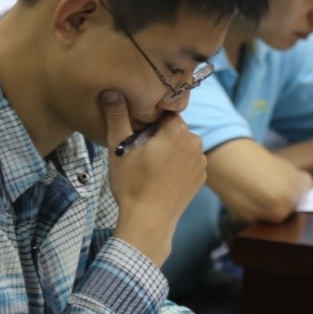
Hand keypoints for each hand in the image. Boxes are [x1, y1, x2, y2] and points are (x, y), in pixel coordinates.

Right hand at [103, 90, 205, 265]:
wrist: (148, 221)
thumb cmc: (132, 184)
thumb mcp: (118, 147)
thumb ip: (117, 116)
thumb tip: (111, 91)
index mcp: (177, 130)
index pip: (163, 112)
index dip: (147, 121)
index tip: (136, 134)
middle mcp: (195, 142)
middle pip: (173, 128)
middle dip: (158, 135)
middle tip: (139, 152)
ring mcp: (200, 161)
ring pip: (181, 145)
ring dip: (168, 150)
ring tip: (149, 167)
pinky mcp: (201, 177)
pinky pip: (187, 161)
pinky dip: (176, 165)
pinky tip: (161, 177)